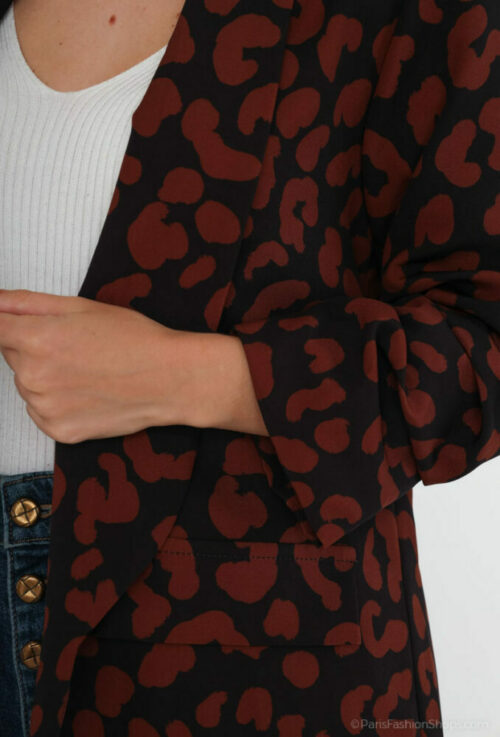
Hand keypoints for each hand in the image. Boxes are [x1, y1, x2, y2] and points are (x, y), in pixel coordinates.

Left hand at [0, 289, 188, 443]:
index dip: (10, 324)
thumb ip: (26, 303)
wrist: (169, 379)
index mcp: (35, 339)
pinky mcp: (58, 430)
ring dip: (46, 376)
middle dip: (33, 346)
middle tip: (76, 345)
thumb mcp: (80, 307)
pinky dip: (58, 402)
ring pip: (27, 384)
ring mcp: (44, 407)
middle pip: (12, 355)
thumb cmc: (133, 339)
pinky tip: (87, 392)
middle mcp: (32, 377)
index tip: (27, 329)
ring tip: (87, 370)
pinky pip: (42, 411)